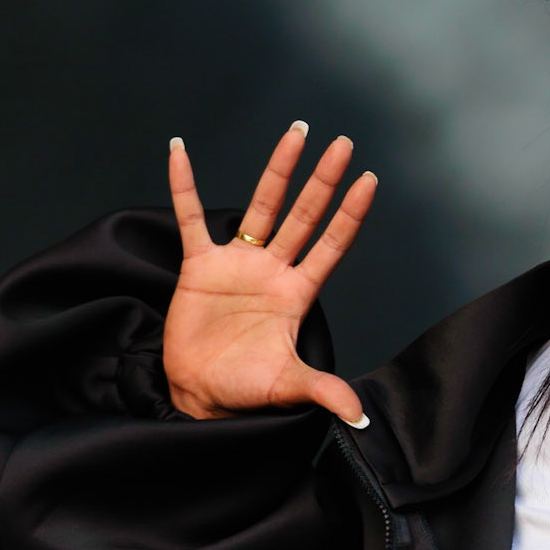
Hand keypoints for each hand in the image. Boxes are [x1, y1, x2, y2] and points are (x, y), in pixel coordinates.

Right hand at [163, 124, 375, 422]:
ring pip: (262, 207)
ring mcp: (238, 263)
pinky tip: (180, 150)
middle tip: (342, 144)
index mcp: (297, 293)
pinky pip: (190, 218)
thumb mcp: (287, 386)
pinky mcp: (200, 266)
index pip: (331, 244)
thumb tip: (359, 415)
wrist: (200, 395)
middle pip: (303, 215)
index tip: (369, 180)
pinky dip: (183, 185)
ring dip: (278, 171)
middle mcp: (272, 270)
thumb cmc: (245, 390)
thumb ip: (322, 390)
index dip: (350, 214)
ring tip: (296, 134)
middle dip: (322, 180)